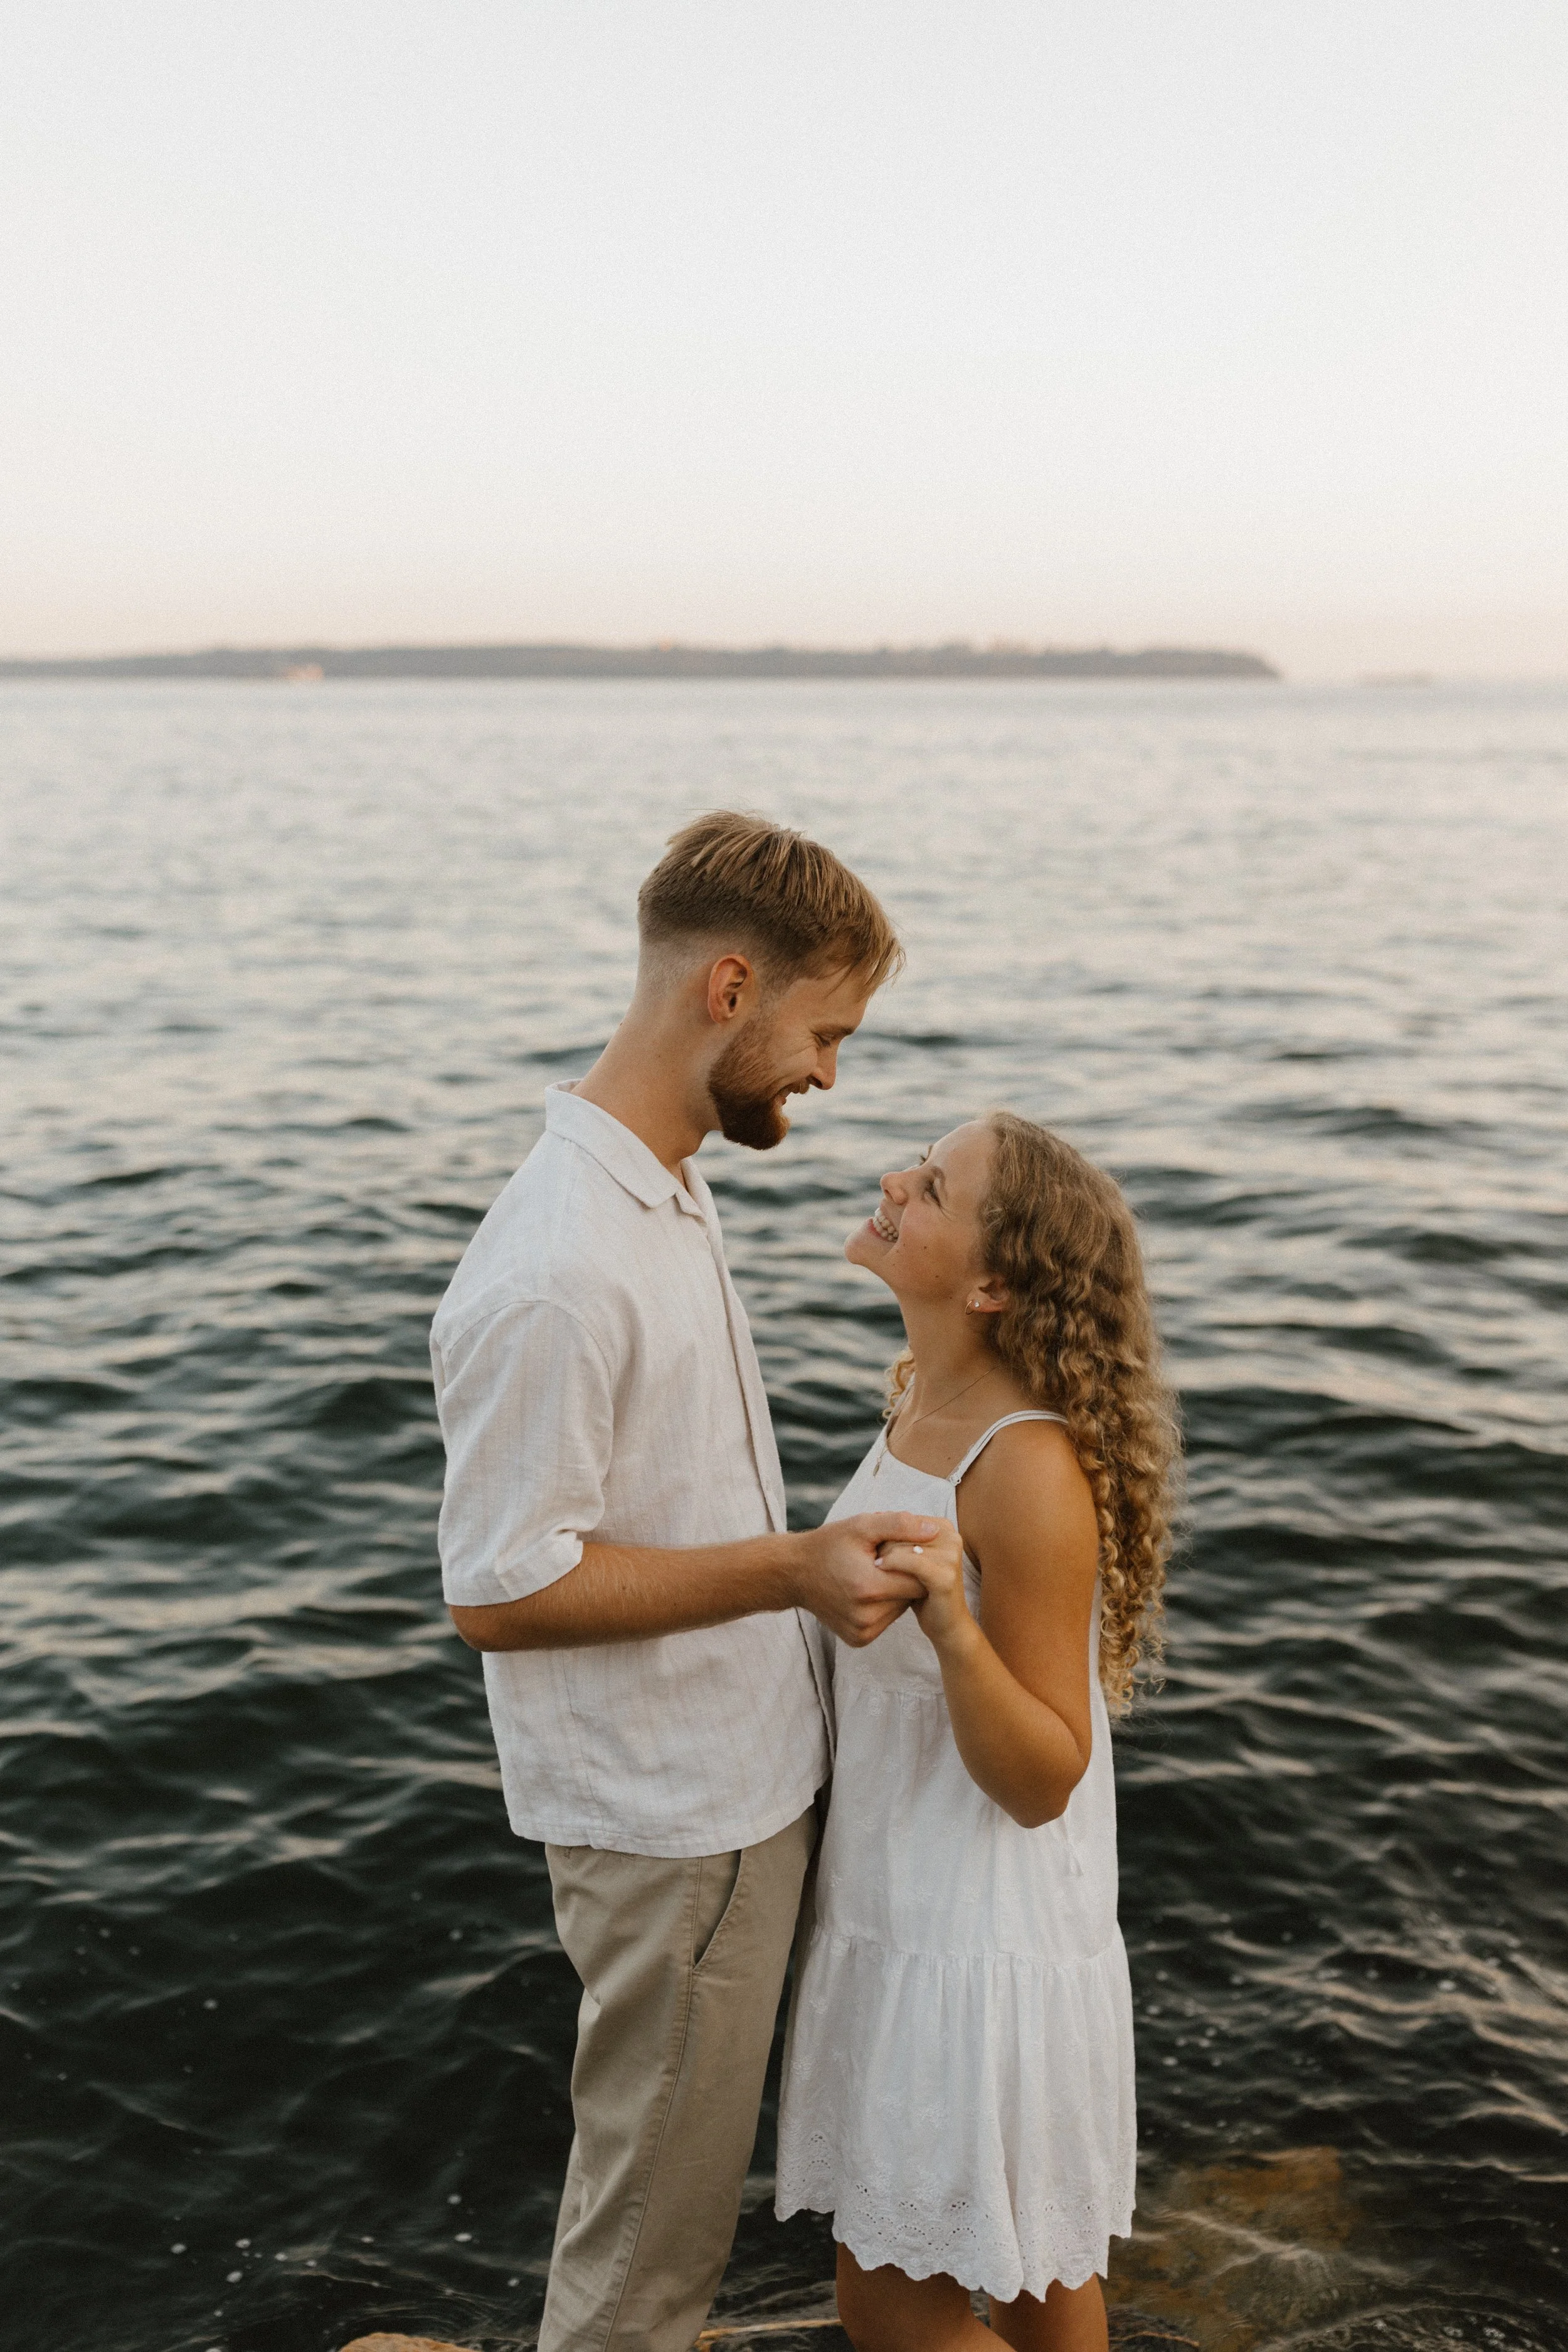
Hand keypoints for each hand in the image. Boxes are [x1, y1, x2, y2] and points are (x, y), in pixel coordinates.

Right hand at [792, 1512, 939, 1646]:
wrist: (794, 1573)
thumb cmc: (829, 1546)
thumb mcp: (862, 1526)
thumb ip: (900, 1526)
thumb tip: (933, 1530)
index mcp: (868, 1588)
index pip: (918, 1579)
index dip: (914, 1562)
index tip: (899, 1550)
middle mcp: (866, 1617)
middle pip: (910, 1596)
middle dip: (904, 1577)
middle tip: (884, 1561)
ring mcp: (862, 1632)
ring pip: (900, 1610)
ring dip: (895, 1593)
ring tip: (874, 1575)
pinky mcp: (858, 1639)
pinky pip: (886, 1621)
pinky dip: (883, 1606)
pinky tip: (867, 1591)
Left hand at [876, 1518, 970, 1651]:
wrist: (947, 1624)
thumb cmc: (923, 1590)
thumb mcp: (910, 1558)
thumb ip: (900, 1538)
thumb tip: (876, 1517)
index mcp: (943, 1528)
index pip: (904, 1519)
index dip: (885, 1533)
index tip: (876, 1549)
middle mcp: (951, 1537)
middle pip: (902, 1530)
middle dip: (884, 1545)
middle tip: (876, 1563)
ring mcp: (950, 1556)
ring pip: (903, 1545)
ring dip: (885, 1556)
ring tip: (878, 1569)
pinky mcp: (944, 1576)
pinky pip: (910, 1562)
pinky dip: (891, 1564)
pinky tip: (879, 1569)